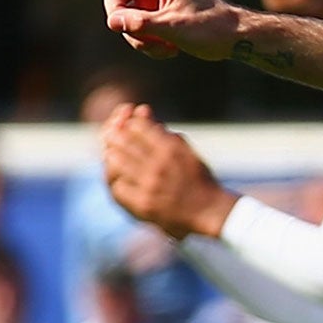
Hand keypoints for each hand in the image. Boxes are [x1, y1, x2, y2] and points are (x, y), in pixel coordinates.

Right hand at [75, 0, 239, 60]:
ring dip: (138, 38)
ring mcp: (152, 2)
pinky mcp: (155, 19)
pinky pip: (135, 31)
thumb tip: (113, 22)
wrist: (234, 40)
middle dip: (121, 17)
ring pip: (123, 17)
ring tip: (166, 48)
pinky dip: (147, 44)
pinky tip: (170, 51)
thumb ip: (143, 24)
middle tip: (139, 36)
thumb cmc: (212, 28)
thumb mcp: (176, 27)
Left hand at [102, 103, 237, 238]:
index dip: (129, 124)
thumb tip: (142, 110)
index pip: (137, 126)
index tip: (128, 126)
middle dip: (116, 136)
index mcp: (171, 149)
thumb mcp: (186, 150)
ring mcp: (150, 185)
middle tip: (112, 137)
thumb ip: (165, 133)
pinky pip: (119, 186)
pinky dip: (117, 180)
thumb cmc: (198, 178)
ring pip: (116, 162)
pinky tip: (119, 178)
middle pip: (123, 141)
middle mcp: (159, 165)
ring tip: (113, 155)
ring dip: (112, 156)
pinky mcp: (143, 203)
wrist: (209, 211)